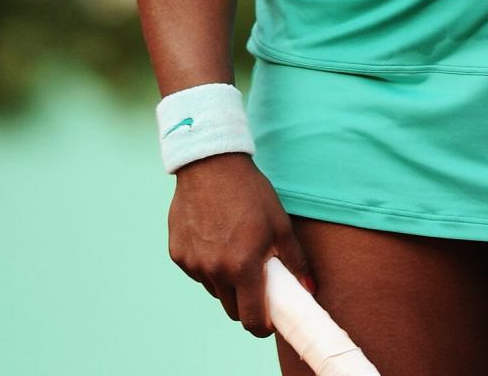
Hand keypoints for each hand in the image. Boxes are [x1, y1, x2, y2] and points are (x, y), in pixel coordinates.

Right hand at [168, 152, 314, 337]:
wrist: (210, 163)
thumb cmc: (250, 191)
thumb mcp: (279, 223)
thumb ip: (295, 261)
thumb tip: (309, 288)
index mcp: (242, 266)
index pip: (251, 318)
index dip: (262, 325)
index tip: (269, 319)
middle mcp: (214, 271)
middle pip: (231, 308)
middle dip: (246, 302)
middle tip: (256, 279)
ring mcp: (193, 263)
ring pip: (214, 289)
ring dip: (226, 281)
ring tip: (235, 248)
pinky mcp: (178, 254)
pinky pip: (196, 272)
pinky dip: (207, 264)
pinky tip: (215, 237)